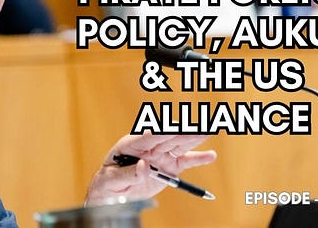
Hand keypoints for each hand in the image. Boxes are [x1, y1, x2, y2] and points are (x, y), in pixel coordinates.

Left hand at [84, 132, 215, 205]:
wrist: (111, 192)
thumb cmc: (107, 181)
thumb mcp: (112, 179)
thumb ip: (129, 173)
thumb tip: (144, 165)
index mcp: (131, 144)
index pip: (148, 136)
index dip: (162, 132)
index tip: (174, 127)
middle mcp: (148, 147)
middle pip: (168, 137)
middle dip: (183, 131)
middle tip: (198, 126)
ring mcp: (160, 155)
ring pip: (178, 145)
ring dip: (193, 139)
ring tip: (207, 131)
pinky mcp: (168, 167)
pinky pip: (184, 162)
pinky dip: (197, 159)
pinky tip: (210, 156)